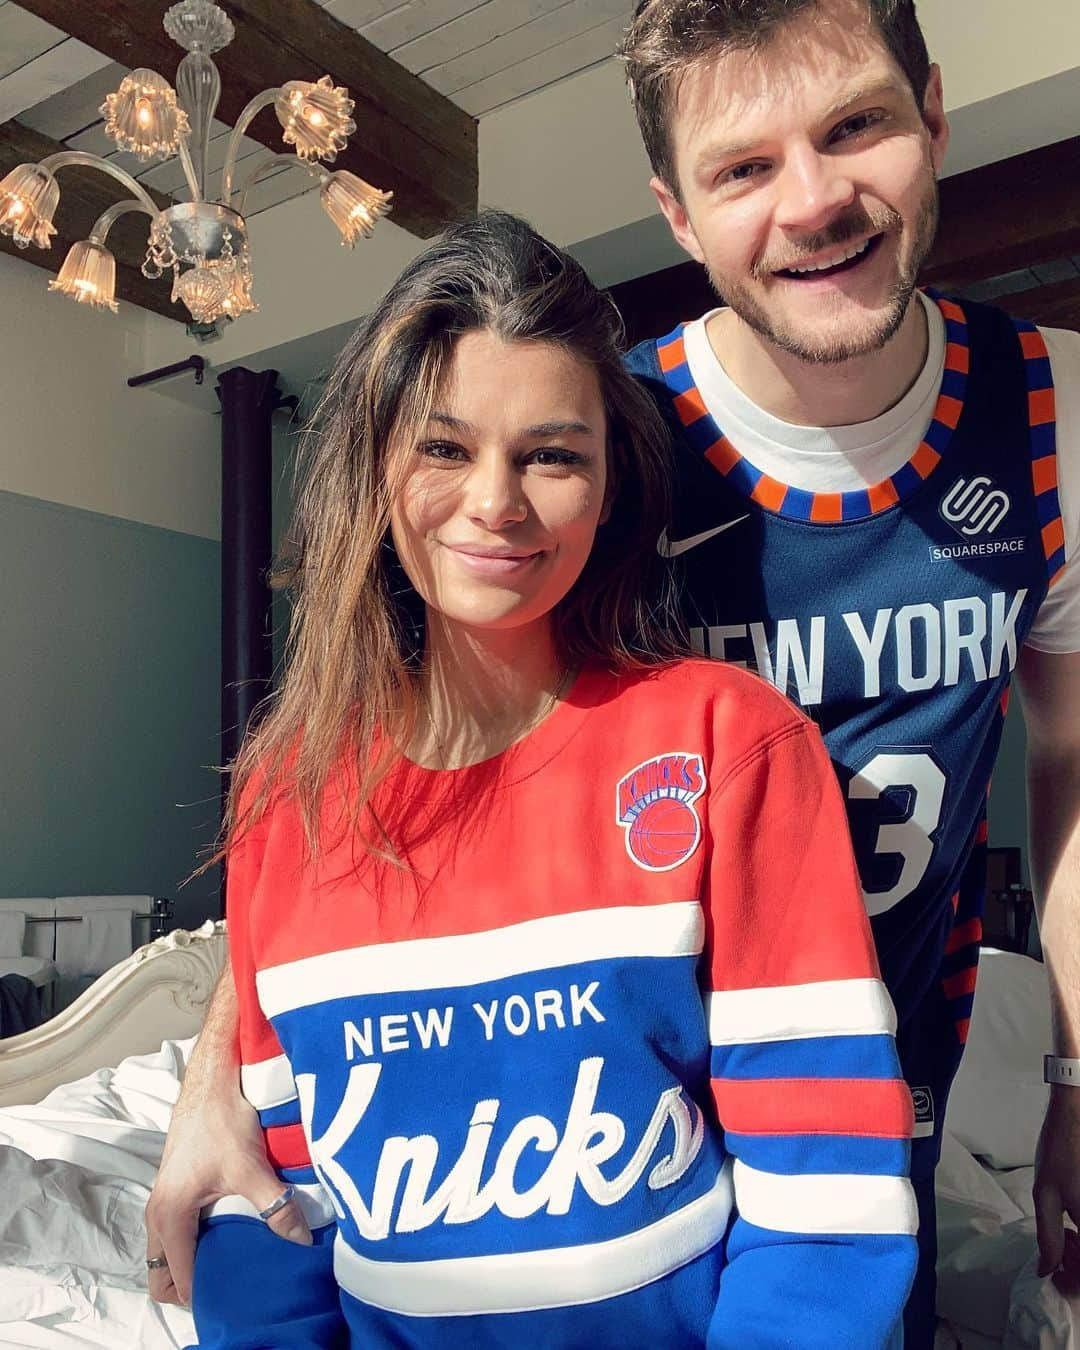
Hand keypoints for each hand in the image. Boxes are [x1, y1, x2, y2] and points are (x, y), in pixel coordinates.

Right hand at [144, 1070, 311, 1305]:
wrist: (211, 1079)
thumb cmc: (222, 1120)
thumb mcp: (252, 1168)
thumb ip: (275, 1207)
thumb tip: (301, 1241)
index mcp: (170, 1215)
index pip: (178, 1278)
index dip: (205, 1294)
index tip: (234, 1299)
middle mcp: (158, 1213)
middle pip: (163, 1274)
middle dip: (193, 1286)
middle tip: (233, 1287)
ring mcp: (164, 1200)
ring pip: (169, 1253)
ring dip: (194, 1263)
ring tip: (235, 1265)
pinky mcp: (176, 1188)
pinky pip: (177, 1232)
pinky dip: (196, 1242)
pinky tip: (230, 1236)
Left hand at [1034, 1087, 1079, 1294]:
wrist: (1078, 1115)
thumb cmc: (1061, 1152)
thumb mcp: (1045, 1195)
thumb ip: (1049, 1237)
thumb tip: (1048, 1271)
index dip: (1071, 1280)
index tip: (1055, 1272)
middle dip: (1078, 1264)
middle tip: (1061, 1247)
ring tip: (1069, 1231)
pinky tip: (1077, 1219)